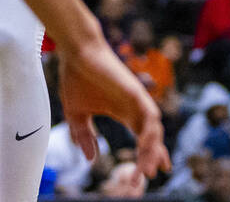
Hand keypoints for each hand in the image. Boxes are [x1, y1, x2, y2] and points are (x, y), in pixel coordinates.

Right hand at [58, 33, 170, 178]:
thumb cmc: (76, 76)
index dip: (147, 157)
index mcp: (124, 113)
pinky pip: (151, 116)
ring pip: (154, 131)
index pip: (143, 140)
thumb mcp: (76, 113)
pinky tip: (146, 146)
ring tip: (146, 169)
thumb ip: (83, 134)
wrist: (75, 51)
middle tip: (142, 178)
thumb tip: (90, 158)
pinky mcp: (137, 92)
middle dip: (150, 160)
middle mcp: (134, 109)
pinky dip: (151, 133)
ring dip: (152, 151)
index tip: (145, 176)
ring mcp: (138, 101)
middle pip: (151, 140)